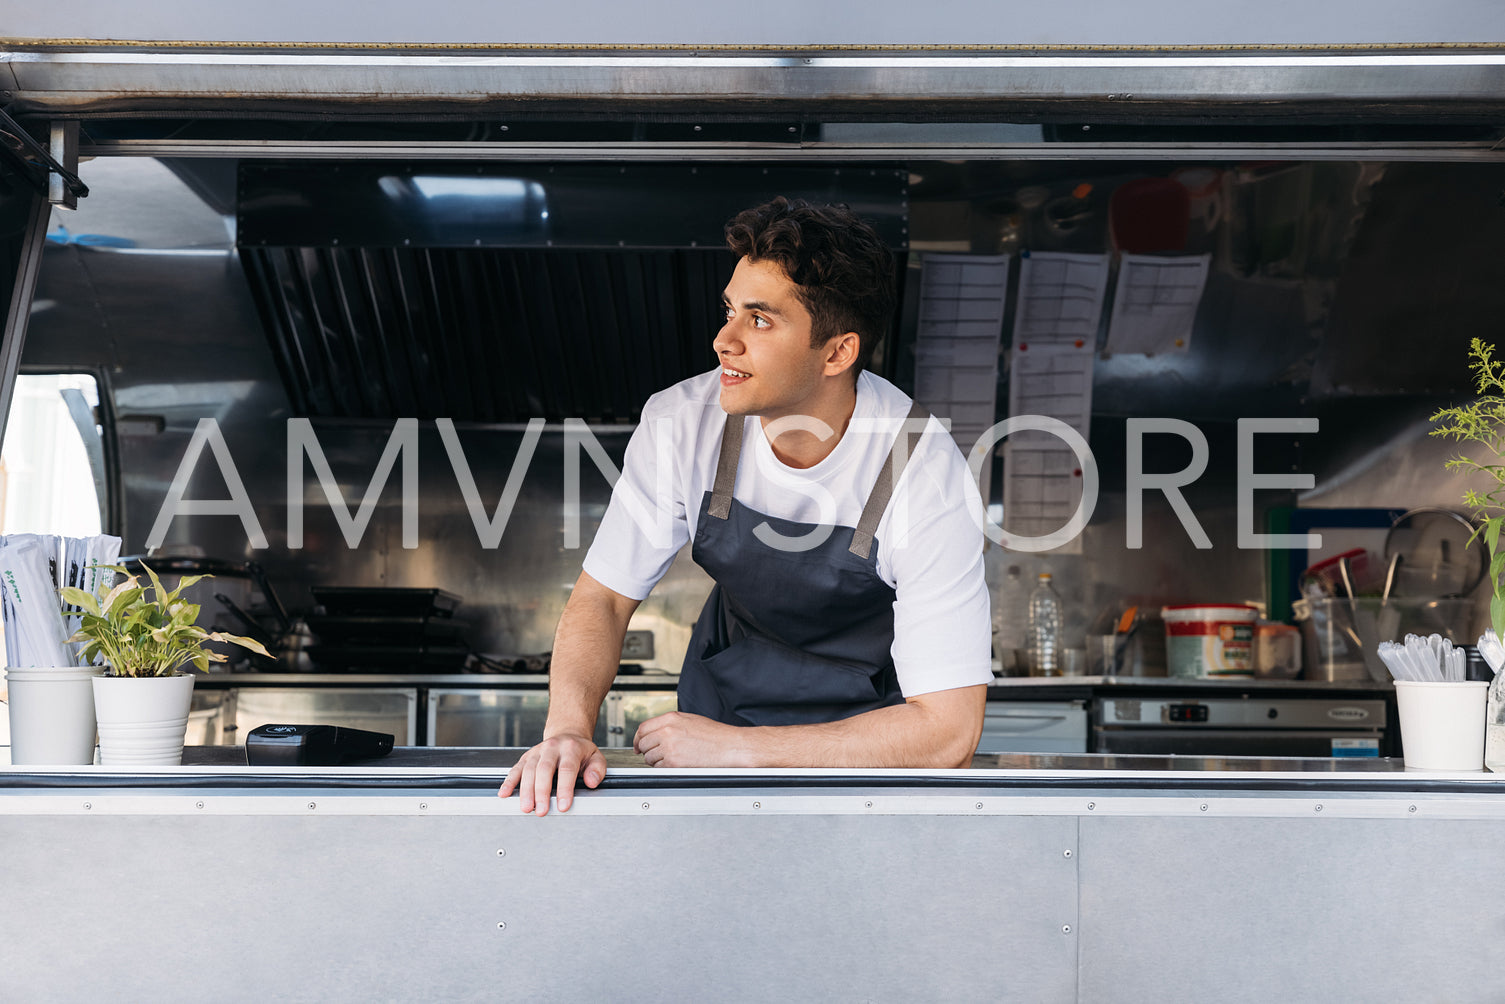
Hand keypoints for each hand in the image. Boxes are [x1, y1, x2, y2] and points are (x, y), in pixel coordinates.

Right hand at [497, 734, 606, 814]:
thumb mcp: (596, 757)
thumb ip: (597, 770)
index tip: (563, 805)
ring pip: (528, 770)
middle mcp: (552, 748)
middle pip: (544, 769)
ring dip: (526, 790)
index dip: (565, 788)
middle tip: (541, 810)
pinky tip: (505, 793)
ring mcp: (537, 752)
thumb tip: (591, 782)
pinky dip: (509, 782)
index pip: (567, 769)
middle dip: (542, 792)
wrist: (567, 735)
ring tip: (527, 808)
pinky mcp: (526, 757)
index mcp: (571, 748)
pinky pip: (516, 769)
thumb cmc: (581, 751)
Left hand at [633, 711, 755, 766]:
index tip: (638, 745)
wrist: (730, 746)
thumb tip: (656, 732)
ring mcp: (669, 748)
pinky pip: (659, 768)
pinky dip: (664, 769)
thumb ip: (670, 724)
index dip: (638, 738)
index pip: (643, 728)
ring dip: (656, 761)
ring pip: (649, 758)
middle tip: (656, 754)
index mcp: (671, 718)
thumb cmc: (716, 735)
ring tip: (672, 759)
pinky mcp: (673, 763)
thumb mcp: (691, 720)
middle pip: (643, 743)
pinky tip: (677, 764)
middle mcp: (668, 731)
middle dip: (647, 750)